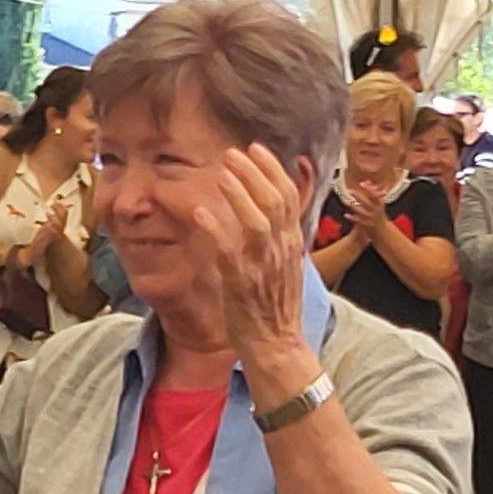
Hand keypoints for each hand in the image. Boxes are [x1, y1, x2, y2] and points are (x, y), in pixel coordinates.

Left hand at [190, 145, 321, 390]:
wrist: (277, 344)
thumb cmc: (274, 305)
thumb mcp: (283, 264)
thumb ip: (276, 236)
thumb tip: (266, 211)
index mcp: (292, 243)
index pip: (289, 197)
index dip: (272, 169)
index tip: (256, 149)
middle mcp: (281, 250)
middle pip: (274, 201)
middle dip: (254, 172)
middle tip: (233, 153)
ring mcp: (262, 266)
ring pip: (256, 221)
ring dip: (239, 194)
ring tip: (222, 173)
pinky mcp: (241, 284)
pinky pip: (227, 251)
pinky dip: (215, 229)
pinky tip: (200, 212)